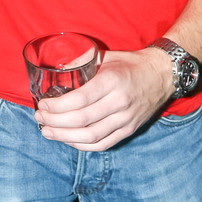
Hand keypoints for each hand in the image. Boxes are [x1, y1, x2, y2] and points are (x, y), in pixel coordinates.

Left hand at [34, 47, 172, 151]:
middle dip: (55, 122)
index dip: (57, 106)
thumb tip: (54, 74)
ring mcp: (126, 119)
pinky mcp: (129, 130)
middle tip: (39, 118)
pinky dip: (82, 145)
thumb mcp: (104, 56)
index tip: (42, 105)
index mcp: (112, 81)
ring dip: (64, 137)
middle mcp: (120, 102)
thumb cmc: (129, 63)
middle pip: (82, 120)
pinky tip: (67, 140)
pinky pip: (103, 144)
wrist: (162, 74)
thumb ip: (79, 63)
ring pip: (91, 136)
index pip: (80, 99)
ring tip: (47, 132)